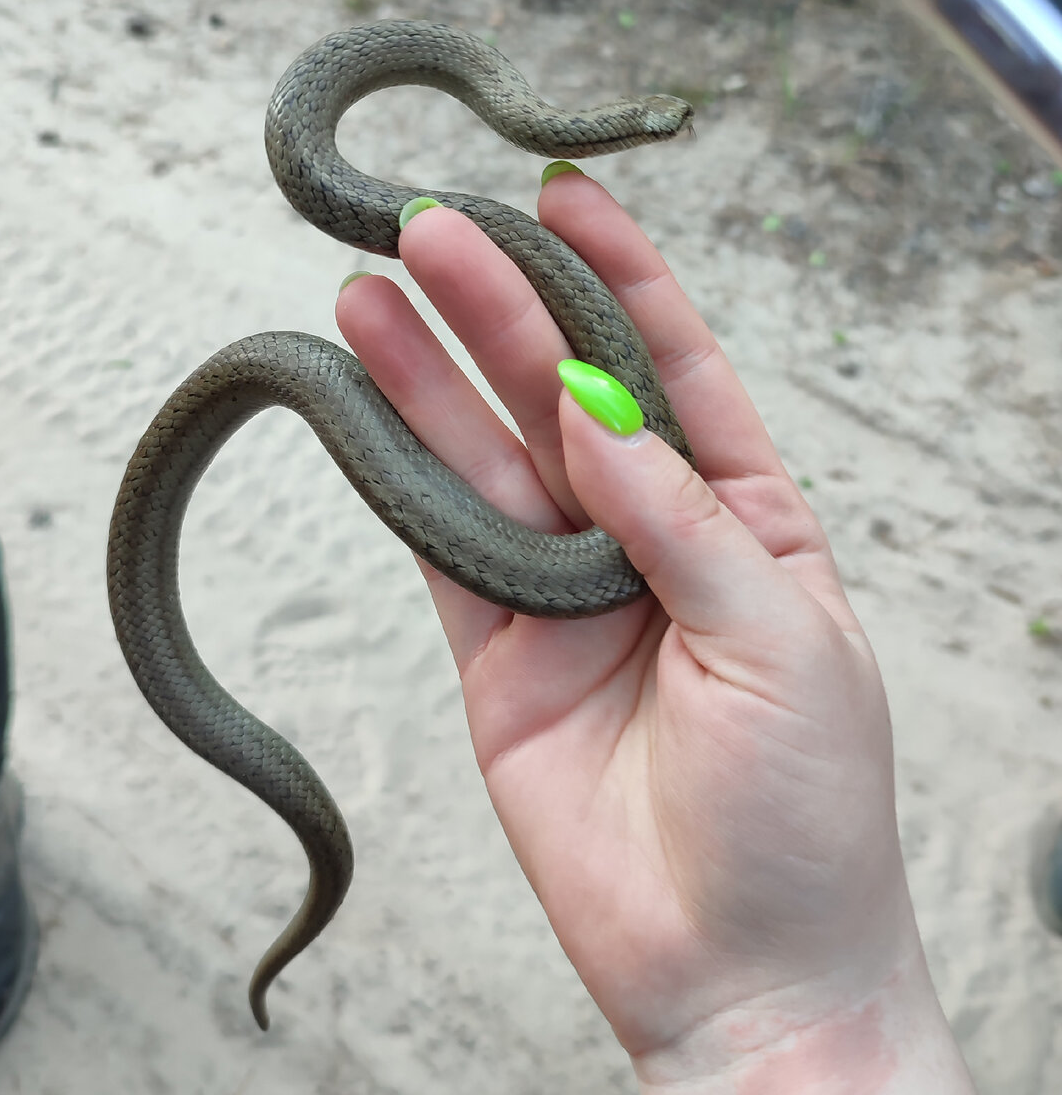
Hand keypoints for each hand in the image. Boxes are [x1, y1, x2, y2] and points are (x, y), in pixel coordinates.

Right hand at [336, 172, 974, 1092]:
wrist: (735, 970)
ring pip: (485, 462)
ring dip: (430, 380)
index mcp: (747, 520)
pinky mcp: (495, 653)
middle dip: (502, 312)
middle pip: (563, 399)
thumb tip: (595, 413)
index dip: (621, 277)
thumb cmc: (803, 815)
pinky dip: (399, 478)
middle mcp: (647, 540)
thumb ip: (678, 520)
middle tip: (431, 232)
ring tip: (370, 291)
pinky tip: (363, 403)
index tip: (563, 196)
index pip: (676, 367)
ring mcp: (563, 593)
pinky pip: (440, 550)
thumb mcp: (779, 642)